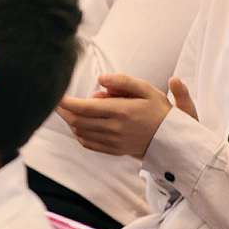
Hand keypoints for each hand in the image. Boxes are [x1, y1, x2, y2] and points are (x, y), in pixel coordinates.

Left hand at [56, 74, 188, 157]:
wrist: (173, 140)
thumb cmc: (159, 110)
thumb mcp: (147, 90)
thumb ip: (123, 81)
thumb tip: (100, 79)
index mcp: (121, 111)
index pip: (84, 108)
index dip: (66, 102)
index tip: (56, 96)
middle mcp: (114, 128)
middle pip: (77, 121)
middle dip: (63, 111)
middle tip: (55, 102)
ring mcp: (113, 142)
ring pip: (80, 132)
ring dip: (71, 121)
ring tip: (69, 110)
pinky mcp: (113, 150)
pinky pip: (88, 143)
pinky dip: (79, 133)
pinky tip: (80, 124)